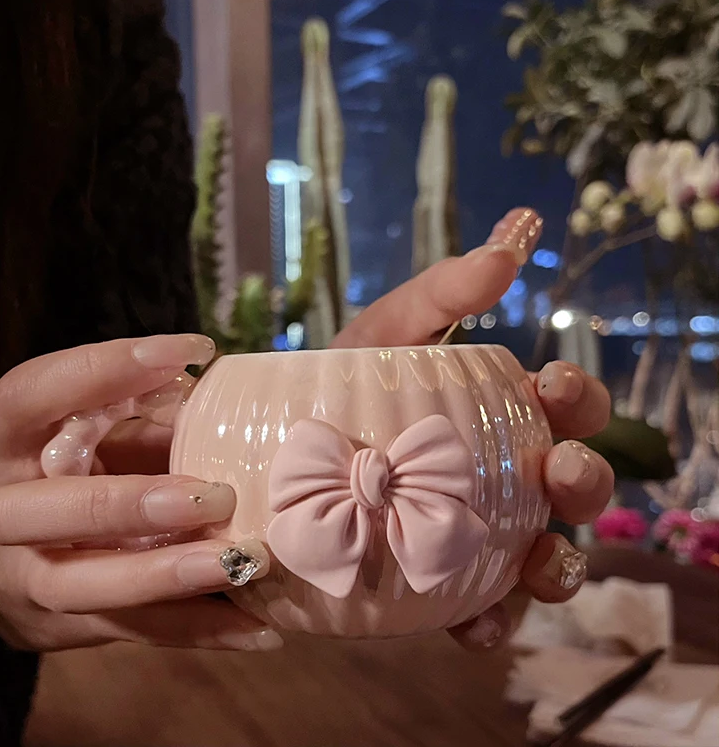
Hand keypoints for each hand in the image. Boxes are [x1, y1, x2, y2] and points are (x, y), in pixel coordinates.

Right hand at [0, 334, 281, 653]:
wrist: (8, 555)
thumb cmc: (67, 470)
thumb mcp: (89, 432)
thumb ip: (138, 416)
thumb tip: (222, 396)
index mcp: (7, 442)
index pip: (34, 393)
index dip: (107, 369)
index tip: (193, 351)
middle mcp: (0, 512)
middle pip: (50, 511)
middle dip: (132, 504)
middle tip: (216, 494)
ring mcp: (23, 580)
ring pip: (90, 586)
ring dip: (173, 574)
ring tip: (247, 560)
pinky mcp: (59, 628)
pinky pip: (134, 632)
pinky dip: (201, 629)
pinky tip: (258, 627)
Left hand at [331, 207, 613, 648]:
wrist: (280, 452)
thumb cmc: (339, 386)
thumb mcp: (382, 333)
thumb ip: (442, 292)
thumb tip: (515, 238)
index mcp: (500, 415)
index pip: (565, 406)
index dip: (577, 395)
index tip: (555, 380)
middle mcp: (505, 477)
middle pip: (574, 484)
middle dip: (582, 477)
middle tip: (557, 468)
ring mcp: (480, 535)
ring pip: (548, 555)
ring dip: (559, 561)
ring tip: (542, 559)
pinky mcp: (445, 586)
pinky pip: (485, 612)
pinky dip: (492, 620)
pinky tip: (477, 623)